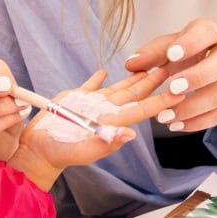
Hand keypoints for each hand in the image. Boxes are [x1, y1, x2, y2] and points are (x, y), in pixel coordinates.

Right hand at [7, 68, 177, 190]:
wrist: (37, 149)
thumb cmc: (59, 154)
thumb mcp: (82, 151)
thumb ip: (104, 144)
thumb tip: (131, 134)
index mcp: (110, 123)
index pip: (141, 109)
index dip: (160, 100)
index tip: (179, 90)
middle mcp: (105, 111)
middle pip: (134, 94)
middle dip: (152, 81)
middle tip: (170, 64)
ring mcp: (91, 104)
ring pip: (118, 87)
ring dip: (133, 76)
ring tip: (149, 64)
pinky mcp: (75, 98)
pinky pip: (91, 85)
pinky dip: (98, 77)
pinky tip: (106, 71)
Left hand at [123, 17, 216, 142]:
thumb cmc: (191, 52)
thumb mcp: (172, 46)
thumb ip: (153, 53)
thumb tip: (131, 64)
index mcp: (212, 32)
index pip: (206, 32)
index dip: (191, 43)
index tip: (171, 54)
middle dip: (196, 78)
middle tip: (171, 88)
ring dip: (190, 108)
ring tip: (164, 116)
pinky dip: (197, 122)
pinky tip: (176, 125)